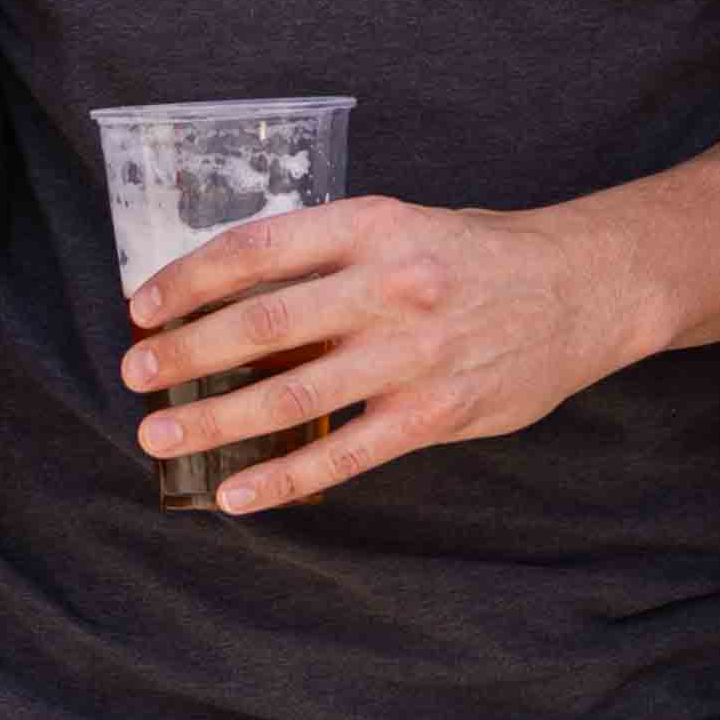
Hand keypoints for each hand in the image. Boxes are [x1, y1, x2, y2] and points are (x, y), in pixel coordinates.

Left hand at [117, 193, 647, 515]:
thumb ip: (330, 260)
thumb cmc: (477, 257)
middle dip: (185, 353)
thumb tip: (232, 304)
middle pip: (262, 322)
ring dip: (216, 420)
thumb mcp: (403, 229)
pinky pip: (343, 454)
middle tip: (136, 375)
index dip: (189, 279)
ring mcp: (413, 354)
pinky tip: (235, 495)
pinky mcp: (435, 414)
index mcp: (371, 225)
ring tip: (161, 435)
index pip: (256, 248)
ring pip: (291, 394)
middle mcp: (388, 285)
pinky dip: (282, 479)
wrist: (583, 289)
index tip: (142, 306)